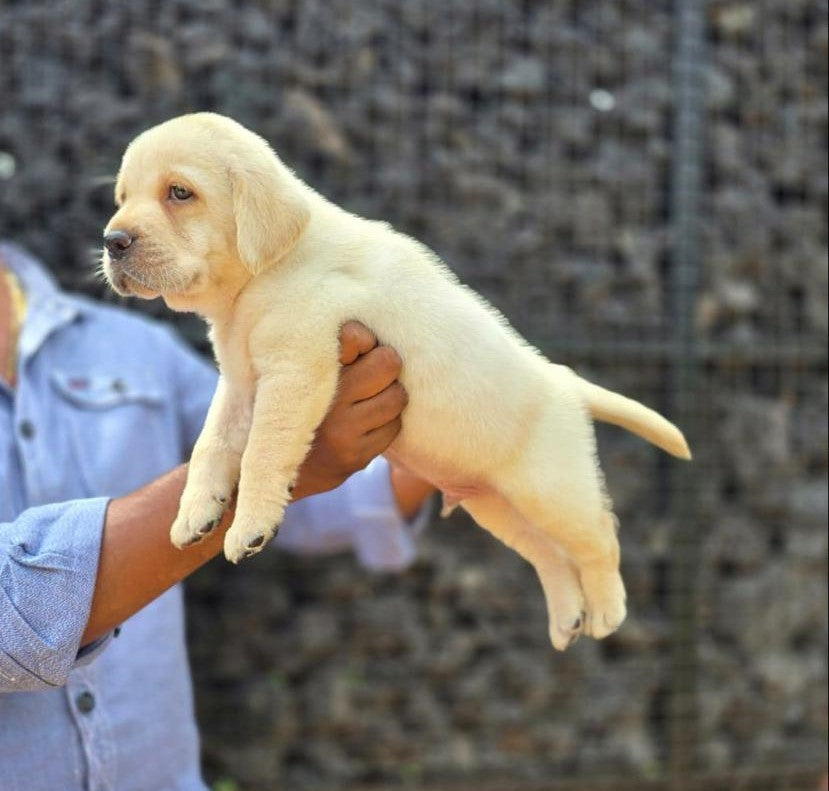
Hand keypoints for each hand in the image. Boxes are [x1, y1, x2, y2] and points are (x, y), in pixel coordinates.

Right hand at [290, 321, 406, 499]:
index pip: (356, 336)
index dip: (362, 340)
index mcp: (304, 371)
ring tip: (368, 398)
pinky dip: (386, 422)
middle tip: (371, 372)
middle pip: (387, 362)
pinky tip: (365, 423)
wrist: (267, 467)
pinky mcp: (355, 456)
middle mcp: (324, 401)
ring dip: (389, 395)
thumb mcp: (287, 370)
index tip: (355, 349)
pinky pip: (393, 427)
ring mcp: (341, 432)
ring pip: (396, 396)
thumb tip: (362, 333)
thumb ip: (317, 346)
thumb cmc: (283, 405)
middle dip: (384, 364)